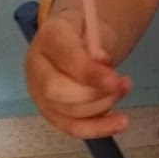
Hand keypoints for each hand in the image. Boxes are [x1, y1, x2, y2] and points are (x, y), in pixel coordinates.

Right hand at [25, 13, 131, 139]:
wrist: (77, 41)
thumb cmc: (86, 33)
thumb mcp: (95, 29)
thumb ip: (98, 44)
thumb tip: (101, 61)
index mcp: (48, 37)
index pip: (64, 56)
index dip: (89, 72)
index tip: (114, 81)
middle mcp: (35, 66)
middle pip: (56, 90)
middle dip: (94, 94)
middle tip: (122, 85)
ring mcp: (39, 92)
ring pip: (65, 111)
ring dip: (101, 106)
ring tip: (122, 91)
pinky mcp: (49, 112)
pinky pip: (71, 127)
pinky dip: (97, 128)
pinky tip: (119, 123)